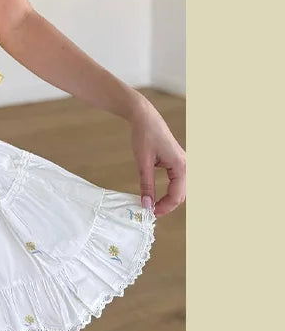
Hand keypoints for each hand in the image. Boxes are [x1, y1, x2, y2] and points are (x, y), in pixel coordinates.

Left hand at [128, 96, 185, 216]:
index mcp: (182, 166)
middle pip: (182, 194)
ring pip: (181, 189)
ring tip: (154, 206)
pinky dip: (169, 191)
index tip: (150, 213)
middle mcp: (187, 166)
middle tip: (151, 212)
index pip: (177, 195)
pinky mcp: (178, 162)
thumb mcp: (143, 162)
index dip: (164, 207)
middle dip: (168, 205)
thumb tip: (146, 204)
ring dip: (169, 199)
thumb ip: (146, 184)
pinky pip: (178, 182)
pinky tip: (159, 197)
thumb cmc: (144, 135)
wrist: (144, 117)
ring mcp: (184, 164)